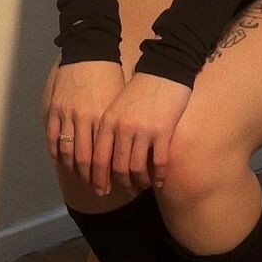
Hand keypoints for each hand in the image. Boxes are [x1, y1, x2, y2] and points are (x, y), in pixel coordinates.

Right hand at [44, 59, 125, 185]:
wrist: (90, 50)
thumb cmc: (111, 75)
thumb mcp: (121, 101)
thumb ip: (120, 125)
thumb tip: (128, 150)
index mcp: (105, 118)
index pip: (105, 156)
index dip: (108, 176)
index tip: (114, 187)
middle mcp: (86, 119)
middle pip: (86, 160)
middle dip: (93, 180)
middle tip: (99, 191)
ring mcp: (67, 114)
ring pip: (68, 152)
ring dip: (74, 171)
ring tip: (81, 181)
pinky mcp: (55, 108)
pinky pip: (53, 137)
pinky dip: (56, 153)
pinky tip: (62, 163)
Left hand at [90, 72, 191, 196]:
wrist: (164, 70)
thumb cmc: (139, 90)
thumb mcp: (116, 108)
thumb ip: (108, 130)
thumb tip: (102, 160)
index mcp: (107, 122)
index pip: (97, 159)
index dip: (97, 179)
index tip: (101, 190)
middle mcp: (122, 128)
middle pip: (117, 168)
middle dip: (120, 185)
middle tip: (124, 192)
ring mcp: (142, 131)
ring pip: (137, 169)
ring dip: (139, 182)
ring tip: (142, 186)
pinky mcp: (163, 131)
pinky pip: (159, 162)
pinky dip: (158, 176)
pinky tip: (159, 181)